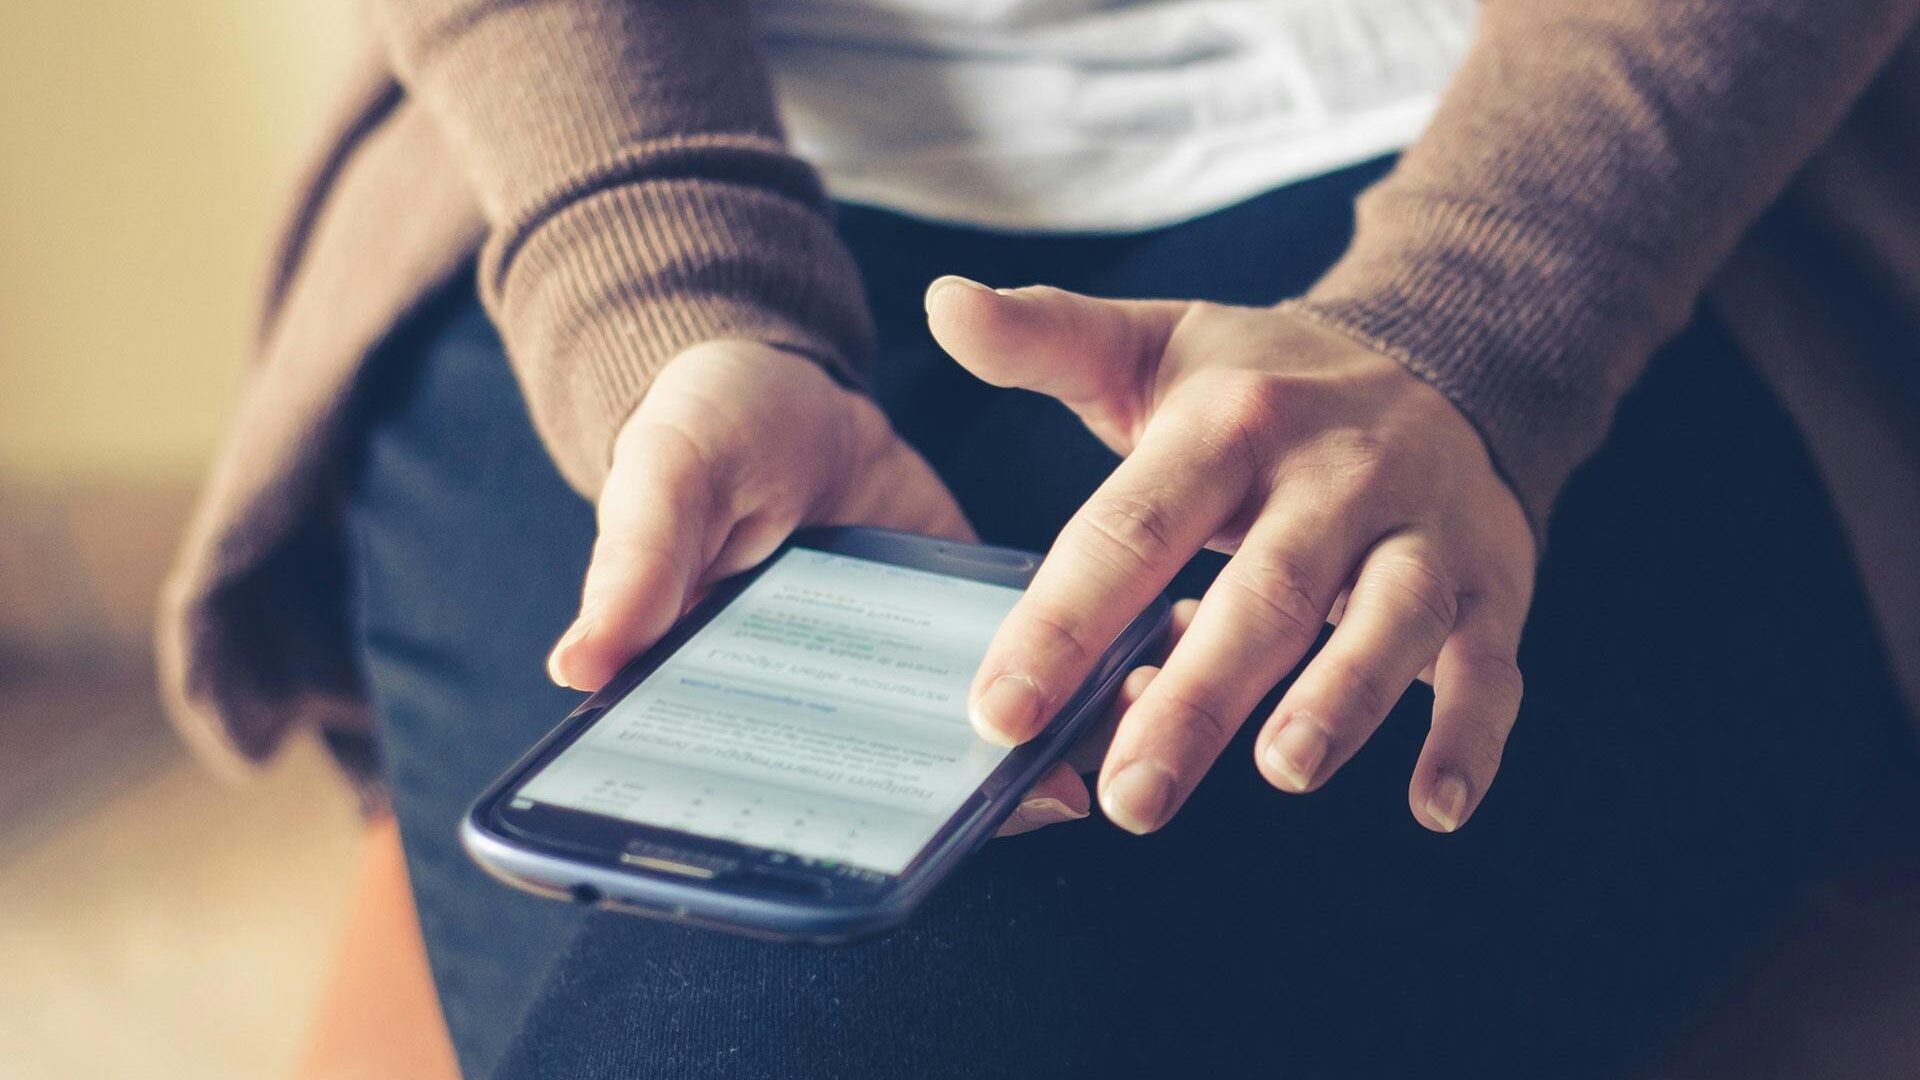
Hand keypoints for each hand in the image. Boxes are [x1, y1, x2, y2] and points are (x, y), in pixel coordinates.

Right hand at [541, 340, 1091, 834]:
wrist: (792, 383)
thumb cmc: (701, 431)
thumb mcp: (666, 475)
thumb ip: (637, 562)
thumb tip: (578, 665)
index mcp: (730, 695)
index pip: (772, 791)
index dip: (827, 835)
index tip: (893, 852)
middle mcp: (824, 707)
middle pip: (890, 790)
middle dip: (965, 808)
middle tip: (1042, 798)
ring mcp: (906, 671)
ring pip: (970, 744)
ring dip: (1039, 755)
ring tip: (1111, 752)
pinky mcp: (970, 622)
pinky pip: (1030, 671)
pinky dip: (1080, 683)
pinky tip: (1141, 674)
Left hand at [926, 278, 1535, 834]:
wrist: (1444, 354)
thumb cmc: (1266, 382)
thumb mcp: (1154, 347)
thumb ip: (1046, 338)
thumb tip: (942, 301)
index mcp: (1230, 424)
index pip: (1133, 527)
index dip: (1063, 621)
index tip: (1000, 712)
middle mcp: (1331, 475)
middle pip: (1262, 590)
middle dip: (1196, 698)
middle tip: (1130, 795)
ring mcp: (1420, 531)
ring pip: (1389, 619)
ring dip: (1342, 698)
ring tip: (1283, 771)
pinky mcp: (1490, 584)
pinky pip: (1488, 666)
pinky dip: (1469, 736)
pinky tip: (1434, 806)